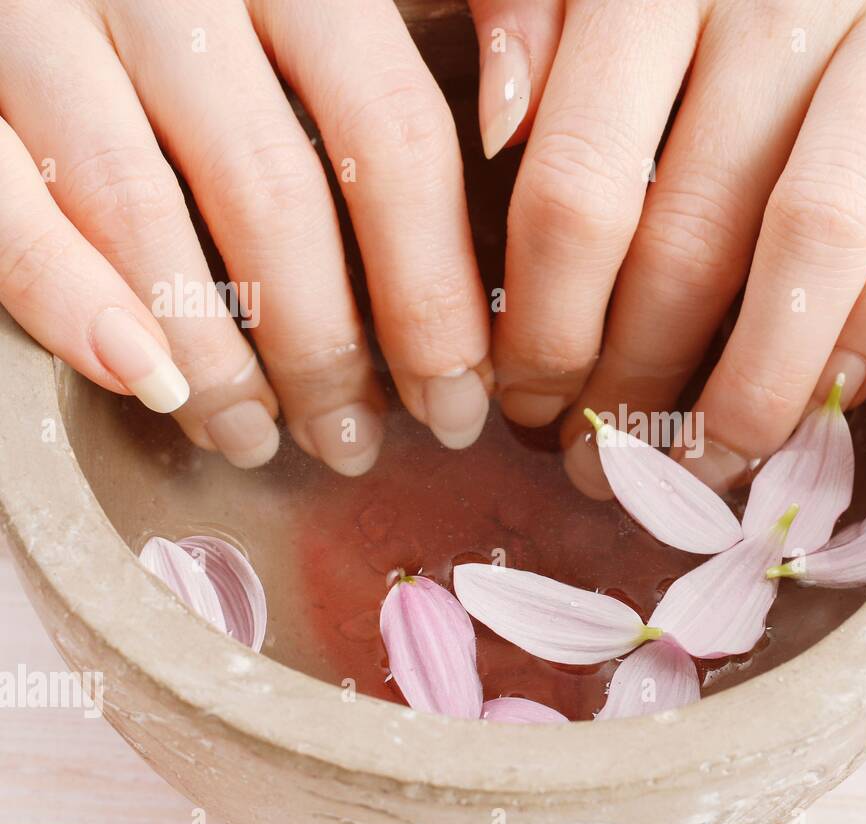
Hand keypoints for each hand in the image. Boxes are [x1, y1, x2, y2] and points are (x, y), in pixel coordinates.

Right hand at [0, 0, 491, 473]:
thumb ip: (451, 20)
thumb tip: (517, 125)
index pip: (395, 140)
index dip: (433, 289)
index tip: (459, 393)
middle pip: (275, 195)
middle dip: (327, 348)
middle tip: (356, 441)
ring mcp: (52, 20)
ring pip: (140, 212)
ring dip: (210, 355)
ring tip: (255, 435)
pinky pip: (7, 202)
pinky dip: (67, 299)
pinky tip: (143, 383)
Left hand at [471, 0, 865, 492]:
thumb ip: (546, 13)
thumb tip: (497, 129)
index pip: (580, 180)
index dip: (550, 318)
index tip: (531, 398)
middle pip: (690, 232)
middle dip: (637, 378)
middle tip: (606, 460)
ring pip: (814, 241)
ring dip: (754, 382)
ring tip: (703, 465)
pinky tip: (826, 398)